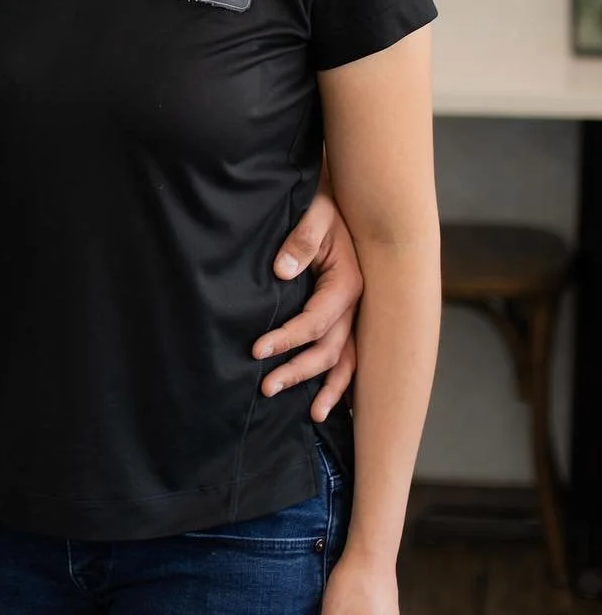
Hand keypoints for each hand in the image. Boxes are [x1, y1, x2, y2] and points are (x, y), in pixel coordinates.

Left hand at [253, 190, 360, 420]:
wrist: (345, 200)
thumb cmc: (324, 205)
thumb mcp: (314, 213)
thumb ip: (301, 240)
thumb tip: (283, 271)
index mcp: (348, 283)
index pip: (316, 322)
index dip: (287, 339)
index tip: (257, 350)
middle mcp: (357, 305)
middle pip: (331, 350)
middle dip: (300, 371)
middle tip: (267, 388)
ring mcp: (355, 314)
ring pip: (346, 360)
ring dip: (327, 386)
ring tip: (310, 415)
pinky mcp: (348, 316)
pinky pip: (351, 355)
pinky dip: (345, 381)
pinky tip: (334, 403)